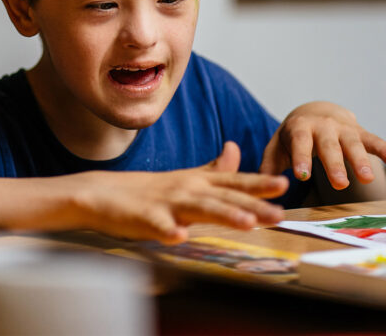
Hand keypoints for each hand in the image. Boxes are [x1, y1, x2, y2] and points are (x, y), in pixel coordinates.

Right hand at [68, 142, 287, 243]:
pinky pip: (158, 225)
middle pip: (224, 197)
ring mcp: (166, 203)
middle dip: (253, 205)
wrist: (101, 193)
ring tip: (247, 224)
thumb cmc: (147, 189)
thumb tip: (235, 148)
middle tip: (279, 213)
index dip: (258, 184)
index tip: (284, 185)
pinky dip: (168, 230)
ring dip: (224, 215)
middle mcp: (186, 189)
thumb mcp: (185, 176)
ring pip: (199, 209)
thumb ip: (213, 168)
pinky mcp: (144, 218)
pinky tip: (180, 237)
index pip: (233, 182)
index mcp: (197, 181)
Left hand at [259, 101, 385, 189]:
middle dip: (334, 165)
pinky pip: (373, 140)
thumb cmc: (293, 137)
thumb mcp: (278, 147)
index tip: (301, 176)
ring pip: (353, 144)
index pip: (299, 143)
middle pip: (329, 146)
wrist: (315, 113)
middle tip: (339, 184)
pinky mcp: (360, 132)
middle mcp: (322, 127)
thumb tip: (261, 186)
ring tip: (367, 179)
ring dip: (360, 160)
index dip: (301, 159)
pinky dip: (384, 148)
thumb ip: (269, 166)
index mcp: (299, 129)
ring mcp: (343, 129)